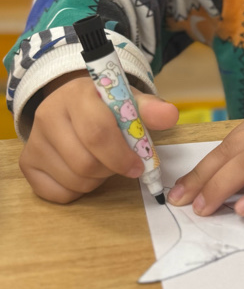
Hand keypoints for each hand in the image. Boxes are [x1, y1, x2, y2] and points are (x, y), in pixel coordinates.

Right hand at [19, 72, 178, 203]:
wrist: (74, 104)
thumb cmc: (107, 105)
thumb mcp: (129, 99)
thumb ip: (149, 109)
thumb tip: (170, 116)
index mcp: (76, 94)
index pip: (97, 132)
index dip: (122, 155)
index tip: (139, 165)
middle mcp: (48, 115)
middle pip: (85, 162)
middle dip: (112, 169)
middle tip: (123, 163)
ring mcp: (34, 142)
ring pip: (74, 180)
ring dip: (98, 179)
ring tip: (103, 162)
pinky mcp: (28, 164)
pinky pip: (59, 194)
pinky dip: (79, 190)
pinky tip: (85, 171)